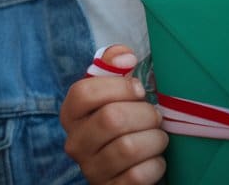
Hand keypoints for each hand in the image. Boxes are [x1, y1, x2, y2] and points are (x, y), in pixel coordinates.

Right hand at [60, 44, 166, 183]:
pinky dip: (155, 165)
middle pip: (111, 119)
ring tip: (158, 138)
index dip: (118, 87)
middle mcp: (75, 142)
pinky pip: (137, 175)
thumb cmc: (122, 124)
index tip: (139, 90)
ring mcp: (91, 169)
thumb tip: (125, 56)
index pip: (83, 92)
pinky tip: (155, 161)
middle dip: (145, 114)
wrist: (125, 170)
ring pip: (128, 147)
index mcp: (71, 115)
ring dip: (154, 140)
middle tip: (155, 116)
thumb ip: (113, 68)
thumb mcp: (113, 95)